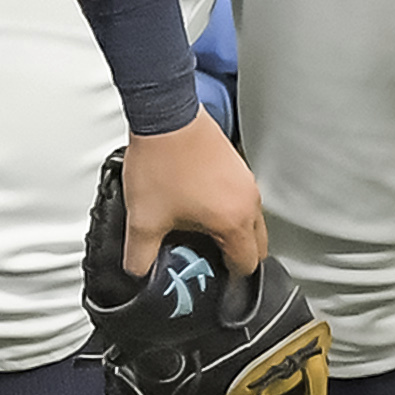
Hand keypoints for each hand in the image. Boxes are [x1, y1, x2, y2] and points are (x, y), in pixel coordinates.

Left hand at [116, 108, 266, 276]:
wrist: (165, 115)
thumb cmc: (161, 161)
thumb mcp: (144, 219)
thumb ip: (140, 255)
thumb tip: (138, 272)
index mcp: (234, 222)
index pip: (246, 264)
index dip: (229, 278)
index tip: (212, 278)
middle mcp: (248, 202)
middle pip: (256, 244)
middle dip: (236, 256)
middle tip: (208, 258)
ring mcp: (245, 181)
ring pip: (250, 220)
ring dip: (232, 230)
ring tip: (200, 231)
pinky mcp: (236, 164)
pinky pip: (241, 197)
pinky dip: (228, 208)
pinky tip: (199, 203)